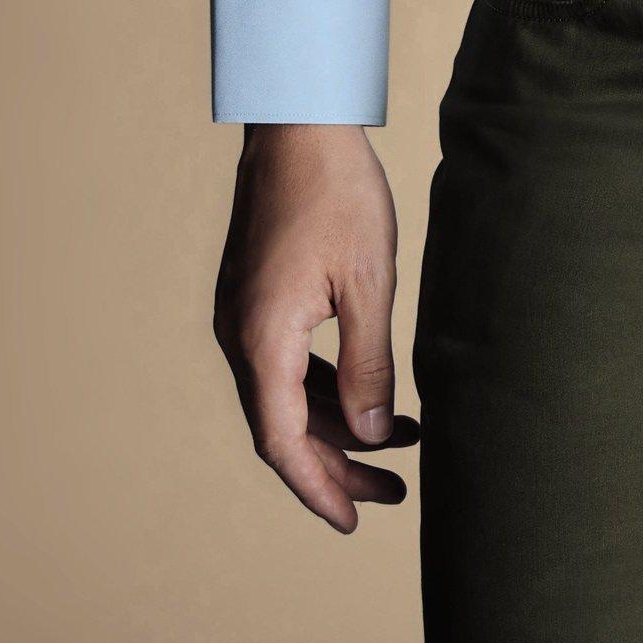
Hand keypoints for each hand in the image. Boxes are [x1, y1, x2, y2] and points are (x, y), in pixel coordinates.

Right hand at [212, 122, 420, 531]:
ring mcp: (244, 315)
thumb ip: (369, 364)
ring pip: (286, 394)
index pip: (282, 442)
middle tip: (393, 492)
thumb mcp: (369, 281)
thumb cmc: (338, 191)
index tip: (353, 521)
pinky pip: (285, 362)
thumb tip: (375, 435)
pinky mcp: (256, 296)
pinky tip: (367, 393)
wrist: (299, 121)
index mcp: (262, 339)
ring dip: (336, 423)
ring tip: (402, 441)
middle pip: (284, 426)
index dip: (319, 487)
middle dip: (338, 464)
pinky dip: (324, 386)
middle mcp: (241, 335)